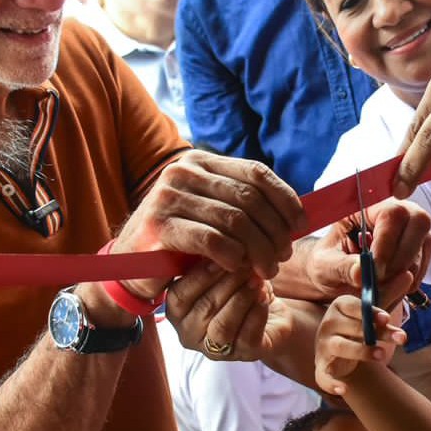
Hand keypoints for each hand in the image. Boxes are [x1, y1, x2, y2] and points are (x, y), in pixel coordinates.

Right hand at [113, 151, 302, 299]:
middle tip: (282, 256)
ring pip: (235, 220)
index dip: (284, 198)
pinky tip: (238, 268)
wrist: (130, 264)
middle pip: (249, 198)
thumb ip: (242, 204)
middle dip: (274, 230)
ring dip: (258, 249)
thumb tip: (296, 212)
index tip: (300, 224)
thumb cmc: (180, 240)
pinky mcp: (160, 226)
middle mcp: (183, 172)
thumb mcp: (211, 212)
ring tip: (267, 269)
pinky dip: (232, 256)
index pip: (256, 172)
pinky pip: (211, 239)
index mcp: (200, 161)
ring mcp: (169, 196)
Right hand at [166, 263, 296, 361]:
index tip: (221, 253)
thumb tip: (212, 245)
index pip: (178, 296)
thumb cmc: (237, 288)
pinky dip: (257, 313)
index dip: (200, 274)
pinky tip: (264, 297)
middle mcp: (189, 335)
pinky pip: (247, 336)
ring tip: (255, 279)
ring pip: (223, 325)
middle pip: (204, 308)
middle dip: (226, 281)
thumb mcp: (218, 271)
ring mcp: (215, 349)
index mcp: (176, 313)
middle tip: (244, 262)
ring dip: (241, 297)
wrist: (271, 314)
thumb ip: (208, 262)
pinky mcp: (244, 355)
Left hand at [298, 199, 430, 305]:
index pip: (391, 214)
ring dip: (403, 273)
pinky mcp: (420, 248)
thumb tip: (361, 273)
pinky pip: (424, 264)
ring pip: (423, 246)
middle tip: (379, 281)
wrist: (334, 274)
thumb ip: (341, 267)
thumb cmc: (327, 262)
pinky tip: (387, 287)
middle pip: (419, 222)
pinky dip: (408, 282)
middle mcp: (395, 209)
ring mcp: (411, 228)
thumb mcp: (324, 264)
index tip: (374, 272)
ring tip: (378, 286)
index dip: (387, 244)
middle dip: (400, 259)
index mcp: (366, 204)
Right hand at [315, 295, 404, 395]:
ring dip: (362, 351)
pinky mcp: (322, 369)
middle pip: (354, 327)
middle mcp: (328, 325)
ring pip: (342, 347)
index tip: (386, 318)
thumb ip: (390, 294)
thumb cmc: (360, 329)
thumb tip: (409, 274)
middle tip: (400, 338)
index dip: (370, 312)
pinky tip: (345, 389)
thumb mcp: (375, 313)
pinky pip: (326, 377)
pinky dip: (334, 384)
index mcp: (340, 307)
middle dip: (377, 333)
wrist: (342, 356)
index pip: (354, 306)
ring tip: (382, 355)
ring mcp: (324, 347)